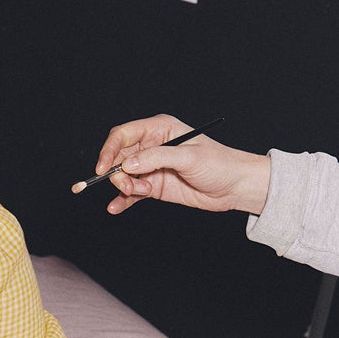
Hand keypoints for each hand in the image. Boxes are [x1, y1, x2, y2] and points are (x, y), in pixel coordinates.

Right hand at [94, 114, 271, 216]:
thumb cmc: (219, 164)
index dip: (109, 150)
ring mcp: (152, 167)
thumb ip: (156, 158)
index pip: (123, 135)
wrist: (235, 187)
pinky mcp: (154, 186)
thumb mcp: (188, 157)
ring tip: (138, 193)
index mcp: (159, 130)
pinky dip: (122, 200)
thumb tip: (127, 164)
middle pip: (119, 157)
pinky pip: (130, 193)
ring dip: (124, 187)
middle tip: (128, 186)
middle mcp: (152, 147)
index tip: (103, 168)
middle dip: (117, 173)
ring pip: (123, 176)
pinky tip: (115, 207)